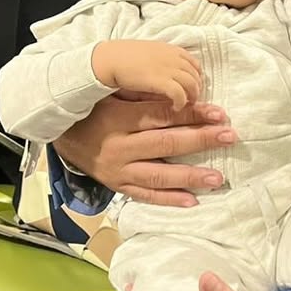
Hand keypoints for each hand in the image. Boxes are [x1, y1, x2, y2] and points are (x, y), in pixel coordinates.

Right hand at [54, 95, 237, 206]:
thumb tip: (179, 90)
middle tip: (230, 137)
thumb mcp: (111, 94)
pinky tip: (193, 201)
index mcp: (118, 119)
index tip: (219, 113)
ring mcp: (117, 171)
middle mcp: (118, 147)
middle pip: (166, 144)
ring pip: (158, 175)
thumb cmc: (92, 108)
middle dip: (201, 140)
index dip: (192, 114)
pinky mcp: (116, 186)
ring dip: (190, 176)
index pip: (162, 116)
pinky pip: (145, 196)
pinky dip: (169, 200)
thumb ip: (142, 93)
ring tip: (218, 177)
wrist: (60, 135)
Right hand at [93, 40, 202, 109]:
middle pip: (196, 74)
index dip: (196, 76)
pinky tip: (176, 108)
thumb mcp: (149, 52)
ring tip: (186, 105)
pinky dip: (181, 101)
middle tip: (192, 100)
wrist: (110, 59)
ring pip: (192, 84)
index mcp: (170, 50)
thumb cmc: (124, 56)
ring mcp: (168, 69)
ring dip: (192, 96)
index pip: (194, 63)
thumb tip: (168, 72)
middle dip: (196, 88)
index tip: (192, 87)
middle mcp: (173, 58)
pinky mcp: (161, 81)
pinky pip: (180, 93)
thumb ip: (162, 59)